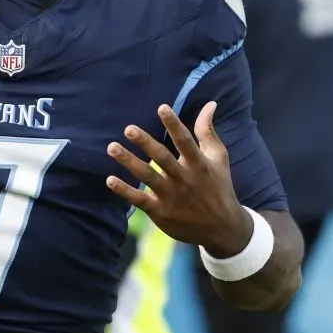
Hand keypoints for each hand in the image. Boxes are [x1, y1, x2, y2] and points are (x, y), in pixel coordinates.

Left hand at [105, 102, 251, 257]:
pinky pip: (139, 200)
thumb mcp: (218, 157)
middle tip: (128, 128)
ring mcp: (171, 197)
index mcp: (199, 164)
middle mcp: (184, 179)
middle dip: (145, 143)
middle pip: (162, 158)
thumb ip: (207, 131)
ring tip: (112, 148)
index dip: (174, 124)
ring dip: (129, 162)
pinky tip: (110, 179)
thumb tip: (210, 103)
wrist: (222, 228)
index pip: (185, 141)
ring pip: (147, 177)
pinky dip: (125, 191)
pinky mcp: (161, 212)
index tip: (162, 108)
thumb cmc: (218, 186)